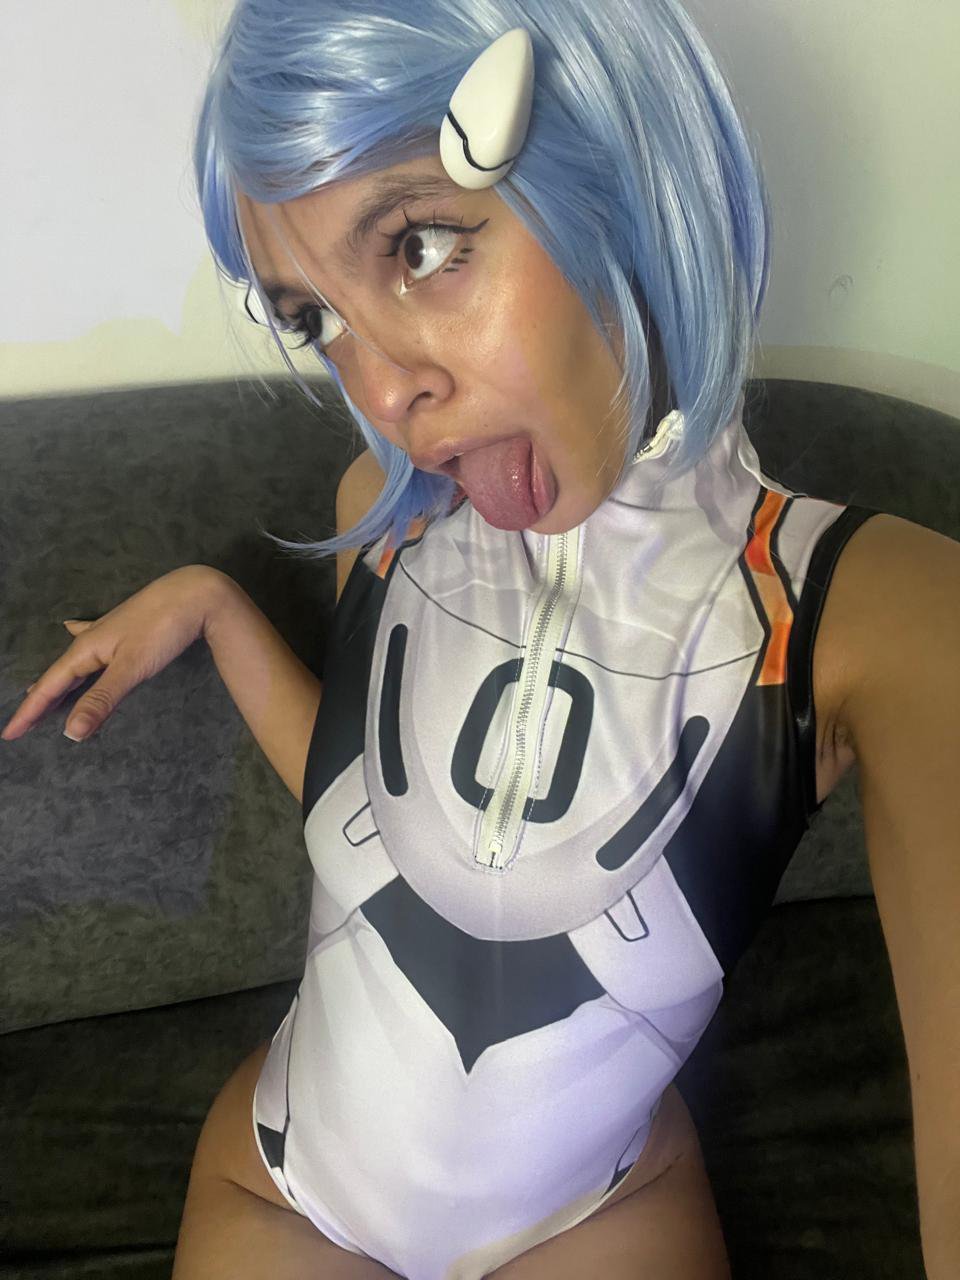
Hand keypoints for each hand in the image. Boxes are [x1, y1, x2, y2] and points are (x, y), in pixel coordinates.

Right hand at [0, 565, 229, 742]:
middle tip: (22, 723)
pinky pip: (92, 640)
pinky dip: (80, 647)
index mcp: (86, 650)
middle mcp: (92, 640)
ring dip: (58, 679)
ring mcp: (110, 632)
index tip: (9, 735)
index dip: (30, 712)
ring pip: (75, 661)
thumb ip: (101, 699)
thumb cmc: (164, 628)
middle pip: (59, 674)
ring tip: (39, 693)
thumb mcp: (131, 668)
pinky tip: (73, 628)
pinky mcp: (128, 628)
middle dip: (40, 699)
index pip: (50, 687)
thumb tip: (70, 732)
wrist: (197, 593)